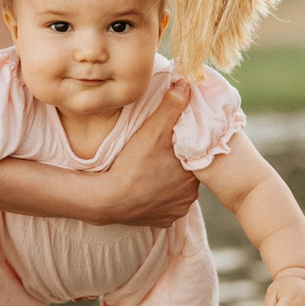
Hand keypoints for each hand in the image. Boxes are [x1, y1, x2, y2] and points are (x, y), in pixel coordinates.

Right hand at [95, 81, 200, 228]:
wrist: (109, 199)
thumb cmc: (133, 162)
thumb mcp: (153, 129)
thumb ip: (172, 105)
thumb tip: (187, 83)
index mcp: (194, 173)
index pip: (195, 156)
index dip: (184, 148)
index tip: (171, 143)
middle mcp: (190, 196)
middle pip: (187, 175)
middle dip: (176, 166)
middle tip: (158, 157)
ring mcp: (176, 211)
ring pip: (177, 191)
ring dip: (168, 183)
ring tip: (150, 172)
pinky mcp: (163, 222)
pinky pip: (165, 208)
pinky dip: (157, 199)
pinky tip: (145, 189)